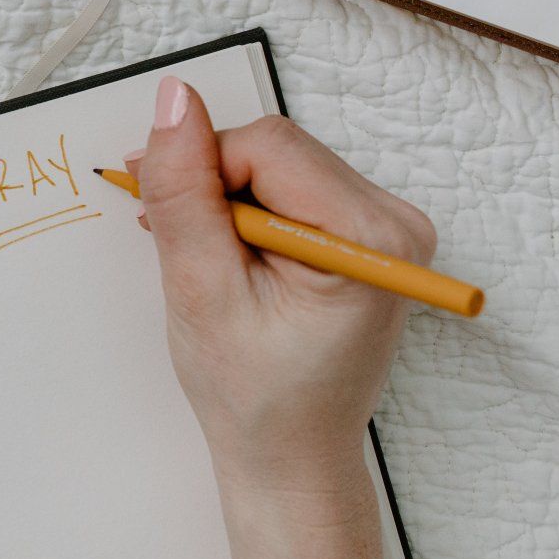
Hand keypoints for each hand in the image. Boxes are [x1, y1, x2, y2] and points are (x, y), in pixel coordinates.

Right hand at [131, 76, 434, 558]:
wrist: (292, 458)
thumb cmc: (255, 396)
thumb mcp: (202, 290)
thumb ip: (185, 191)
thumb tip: (174, 100)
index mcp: (370, 239)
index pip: (267, 145)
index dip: (200, 169)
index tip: (163, 214)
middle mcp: (395, 222)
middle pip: (275, 148)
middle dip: (212, 183)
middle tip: (175, 240)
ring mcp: (387, 227)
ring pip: (277, 162)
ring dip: (225, 197)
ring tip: (204, 259)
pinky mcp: (367, 234)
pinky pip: (292, 184)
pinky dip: (246, 209)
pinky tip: (230, 255)